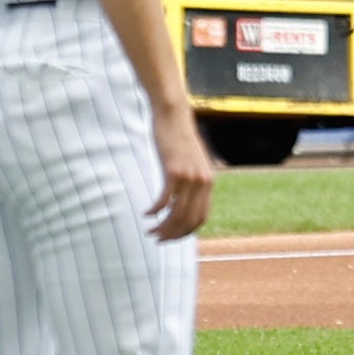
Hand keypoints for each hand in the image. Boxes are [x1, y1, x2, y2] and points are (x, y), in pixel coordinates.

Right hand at [146, 98, 217, 244]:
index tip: (172, 237)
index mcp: (207, 182)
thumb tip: (184, 197)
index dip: (186, 232)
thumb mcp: (191, 161)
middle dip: (172, 234)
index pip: (200, 218)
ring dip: (162, 227)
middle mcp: (201, 182)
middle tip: (158, 239)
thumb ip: (191, 179)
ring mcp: (188, 177)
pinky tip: (146, 213)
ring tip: (150, 230)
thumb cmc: (178, 138)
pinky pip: (164, 200)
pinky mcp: (173, 171)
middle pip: (188, 220)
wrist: (173, 115)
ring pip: (176, 213)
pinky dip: (154, 210)